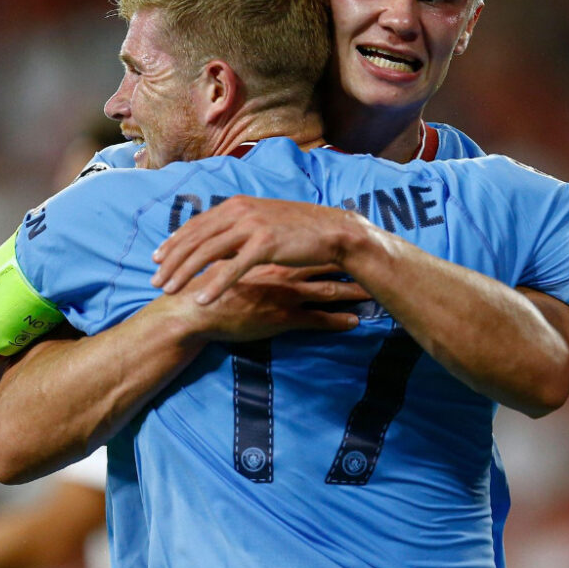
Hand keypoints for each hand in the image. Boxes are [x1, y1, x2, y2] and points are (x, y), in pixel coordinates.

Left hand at [152, 196, 370, 302]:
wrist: (333, 231)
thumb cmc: (298, 230)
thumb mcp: (262, 222)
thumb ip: (237, 228)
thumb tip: (216, 241)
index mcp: (236, 205)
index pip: (196, 224)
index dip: (174, 242)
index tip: (157, 259)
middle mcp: (239, 211)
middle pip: (195, 238)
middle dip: (172, 261)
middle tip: (155, 281)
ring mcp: (252, 226)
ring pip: (207, 252)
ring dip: (185, 273)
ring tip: (169, 291)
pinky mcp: (265, 244)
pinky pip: (233, 268)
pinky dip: (215, 285)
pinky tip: (202, 299)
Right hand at [179, 262, 369, 341]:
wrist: (194, 309)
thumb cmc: (202, 287)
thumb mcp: (221, 264)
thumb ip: (236, 256)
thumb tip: (240, 249)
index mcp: (268, 257)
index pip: (303, 249)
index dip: (324, 247)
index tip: (342, 244)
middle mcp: (282, 272)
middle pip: (323, 265)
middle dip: (348, 265)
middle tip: (371, 262)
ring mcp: (286, 295)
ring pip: (327, 291)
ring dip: (351, 292)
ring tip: (374, 293)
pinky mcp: (284, 317)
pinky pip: (318, 319)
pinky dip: (338, 320)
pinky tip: (355, 323)